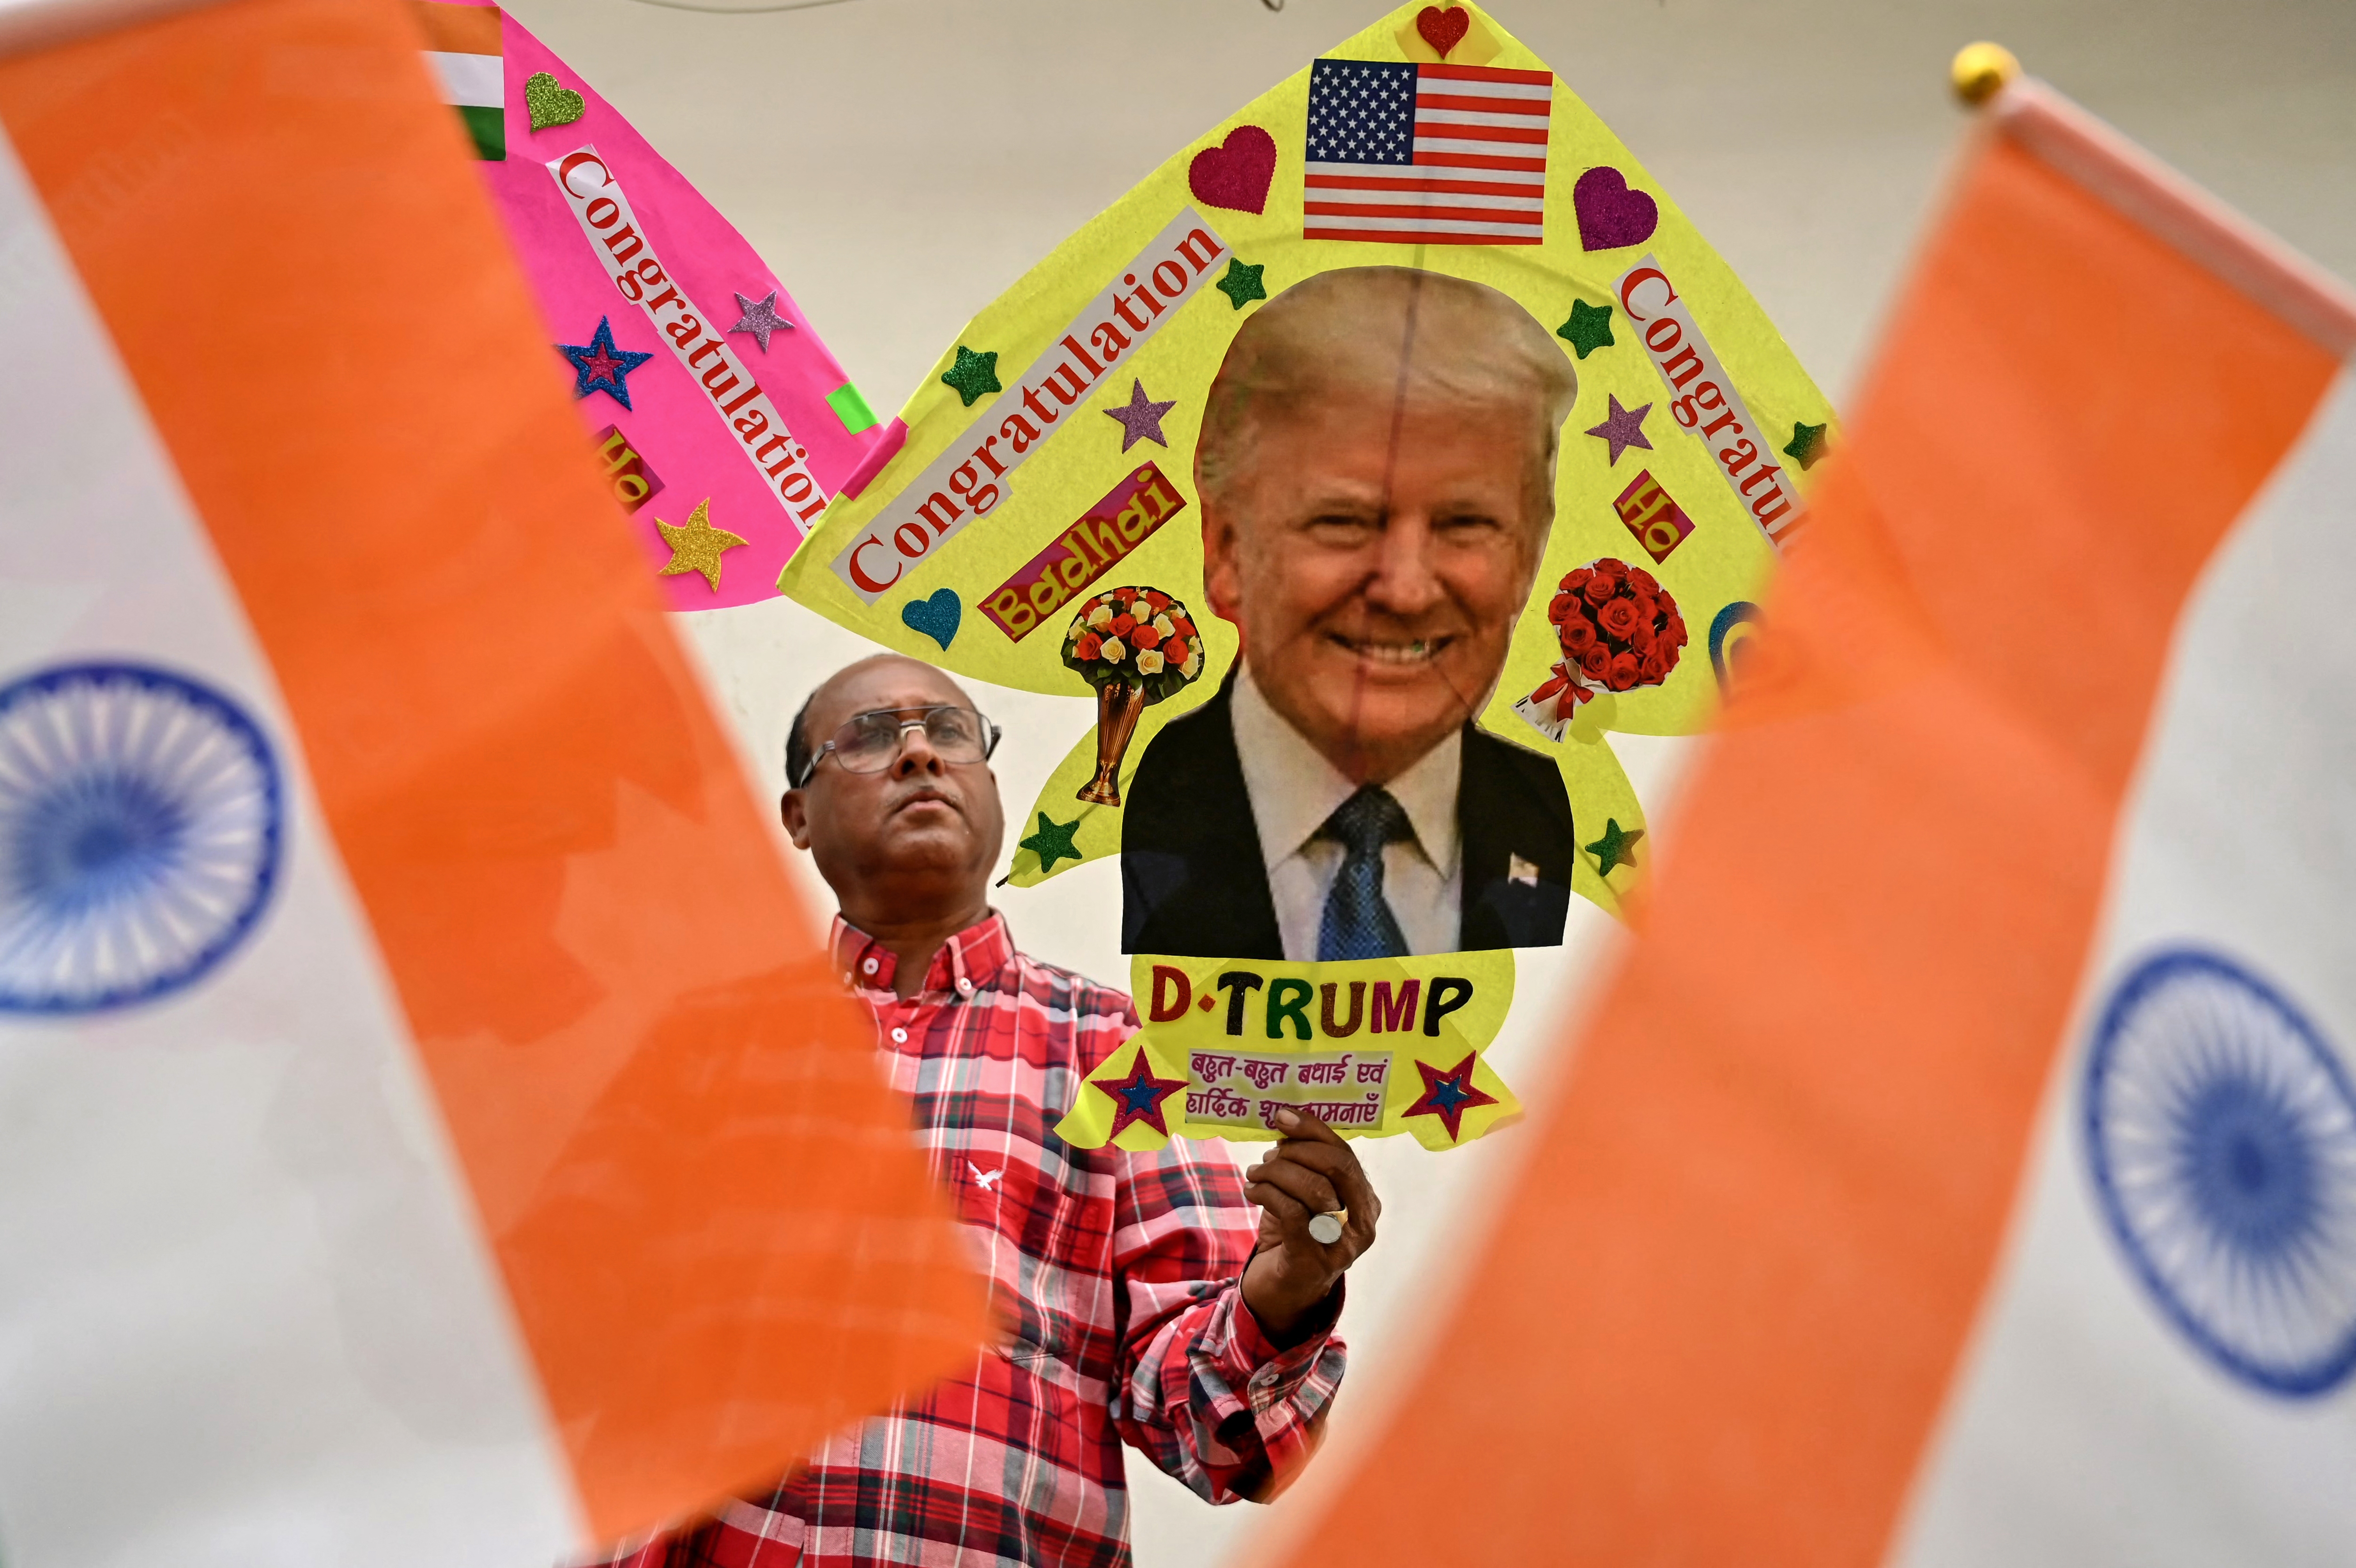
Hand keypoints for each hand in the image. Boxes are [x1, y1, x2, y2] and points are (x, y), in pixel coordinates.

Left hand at [1239, 1108, 1379, 1343]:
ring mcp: (1341, 1245)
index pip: (1346, 1154)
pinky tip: (1252, 1191)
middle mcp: (1363, 1224)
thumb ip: (1305, 1164)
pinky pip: (1292, 1213)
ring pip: (1314, 1189)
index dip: (1313, 1130)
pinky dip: (1267, 1194)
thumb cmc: (1295, 1235)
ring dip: (1277, 1173)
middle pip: (1337, 1167)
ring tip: (1255, 1174)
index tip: (1281, 1116)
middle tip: (1269, 1155)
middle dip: (1297, 1151)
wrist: (1284, 1292)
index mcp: (1366, 1202)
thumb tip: (1285, 1124)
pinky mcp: (1313, 1261)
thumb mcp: (1305, 1196)